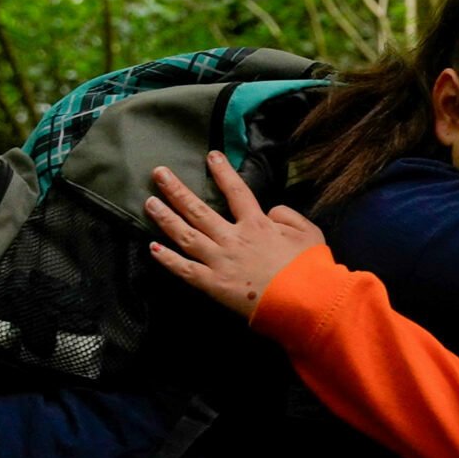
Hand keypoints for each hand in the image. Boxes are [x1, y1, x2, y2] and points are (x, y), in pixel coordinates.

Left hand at [145, 152, 324, 319]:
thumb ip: (288, 215)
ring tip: (149, 202)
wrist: (303, 300)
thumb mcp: (309, 233)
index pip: (236, 192)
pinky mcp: (213, 284)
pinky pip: (185, 269)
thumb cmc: (310, 267)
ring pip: (186, 235)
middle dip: (177, 190)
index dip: (223, 173)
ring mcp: (219, 261)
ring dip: (166, 218)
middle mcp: (233, 238)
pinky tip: (153, 248)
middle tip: (158, 173)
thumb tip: (271, 211)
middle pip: (198, 210)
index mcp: (257, 224)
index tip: (210, 157)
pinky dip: (168, 259)